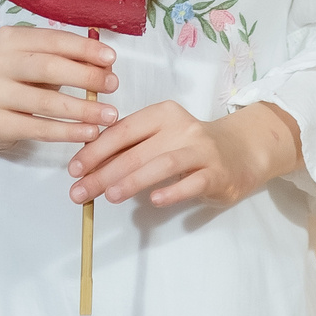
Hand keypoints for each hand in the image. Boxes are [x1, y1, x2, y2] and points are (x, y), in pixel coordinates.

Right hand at [0, 27, 117, 152]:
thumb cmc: (10, 79)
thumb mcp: (30, 61)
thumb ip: (63, 60)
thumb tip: (106, 67)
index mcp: (9, 39)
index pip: (52, 40)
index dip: (83, 49)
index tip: (111, 58)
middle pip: (48, 68)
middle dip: (86, 77)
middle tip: (114, 85)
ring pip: (46, 103)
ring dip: (83, 110)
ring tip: (110, 115)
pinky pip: (39, 129)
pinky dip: (68, 132)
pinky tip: (90, 133)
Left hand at [66, 100, 301, 208]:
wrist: (242, 150)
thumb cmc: (190, 146)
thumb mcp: (162, 137)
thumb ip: (132, 148)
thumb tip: (88, 167)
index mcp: (162, 114)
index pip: (123, 130)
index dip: (96, 149)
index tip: (73, 168)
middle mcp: (181, 128)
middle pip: (137, 151)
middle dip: (104, 172)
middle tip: (80, 192)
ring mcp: (201, 150)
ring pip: (163, 164)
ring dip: (133, 180)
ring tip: (109, 195)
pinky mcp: (216, 173)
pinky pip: (191, 182)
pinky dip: (172, 191)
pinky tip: (153, 201)